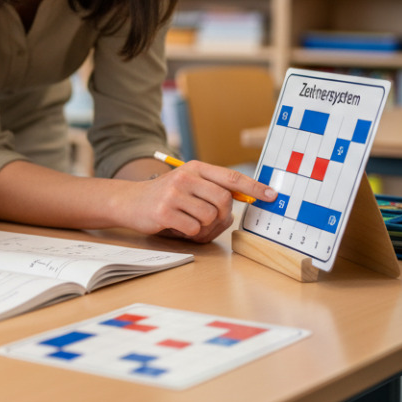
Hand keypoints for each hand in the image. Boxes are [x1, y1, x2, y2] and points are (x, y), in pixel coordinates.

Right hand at [120, 161, 275, 243]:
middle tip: (209, 219)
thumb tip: (237, 207)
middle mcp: (186, 177)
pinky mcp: (164, 211)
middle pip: (223, 200)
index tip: (272, 195)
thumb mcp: (188, 186)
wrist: (129, 201)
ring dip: (204, 226)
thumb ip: (213, 191)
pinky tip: (177, 226)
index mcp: (195, 168)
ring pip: (210, 217)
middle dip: (221, 215)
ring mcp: (174, 194)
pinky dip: (190, 233)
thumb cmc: (165, 197)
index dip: (255, 187)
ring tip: (189, 223)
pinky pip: (193, 229)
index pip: (232, 177)